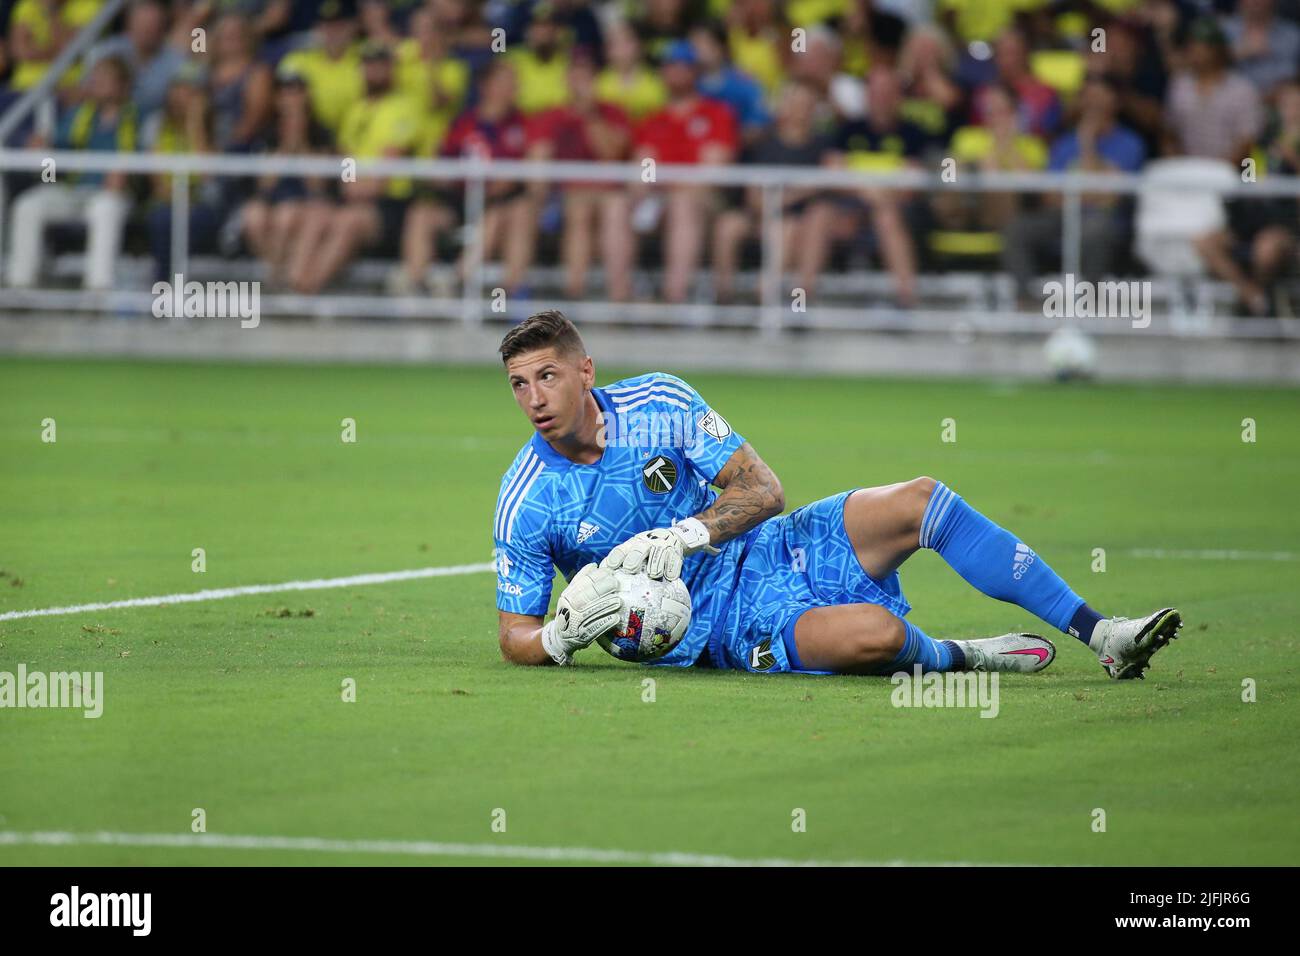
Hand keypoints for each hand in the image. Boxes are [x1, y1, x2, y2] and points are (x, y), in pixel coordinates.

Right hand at [540, 563, 623, 664]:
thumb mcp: (570, 595)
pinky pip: (595, 628)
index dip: (597, 576)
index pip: (582, 583)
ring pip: (591, 612)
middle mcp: (569, 608)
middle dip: (602, 588)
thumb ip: (580, 581)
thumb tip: (594, 565)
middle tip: (616, 583)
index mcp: (567, 596)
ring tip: (619, 600)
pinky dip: (605, 623)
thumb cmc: (569, 612)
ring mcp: (575, 622)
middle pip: (587, 596)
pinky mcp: (582, 636)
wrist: (560, 638)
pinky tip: (616, 618)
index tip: (610, 572)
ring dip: (606, 605)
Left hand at [600, 518, 718, 580]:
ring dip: (655, 564)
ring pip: (658, 554)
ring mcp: (662, 547)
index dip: (615, 558)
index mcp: (632, 544)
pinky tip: (671, 577)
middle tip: (629, 569)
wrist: (671, 538)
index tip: (611, 567)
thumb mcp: (632, 551)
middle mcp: (646, 544)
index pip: (621, 549)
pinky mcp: (675, 552)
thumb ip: (620, 563)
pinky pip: (675, 560)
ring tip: (653, 574)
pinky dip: (673, 569)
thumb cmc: (645, 551)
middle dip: (633, 558)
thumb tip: (603, 578)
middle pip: (639, 549)